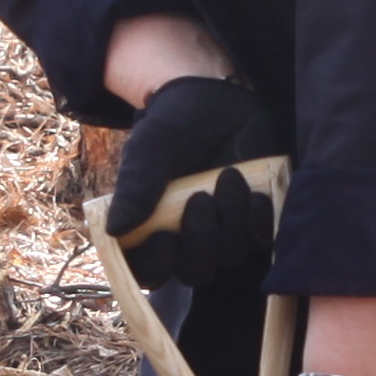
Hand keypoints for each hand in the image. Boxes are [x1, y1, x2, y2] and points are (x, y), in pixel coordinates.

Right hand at [106, 75, 284, 290]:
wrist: (217, 103)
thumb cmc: (174, 127)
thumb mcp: (150, 148)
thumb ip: (135, 185)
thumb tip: (115, 229)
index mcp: (151, 230)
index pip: (148, 270)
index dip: (157, 265)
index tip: (165, 238)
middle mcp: (186, 240)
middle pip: (195, 271)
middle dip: (201, 239)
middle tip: (200, 197)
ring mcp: (223, 234)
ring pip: (229, 256)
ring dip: (230, 219)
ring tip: (227, 175)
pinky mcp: (254, 222)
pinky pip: (260, 240)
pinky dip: (257, 221)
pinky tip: (254, 194)